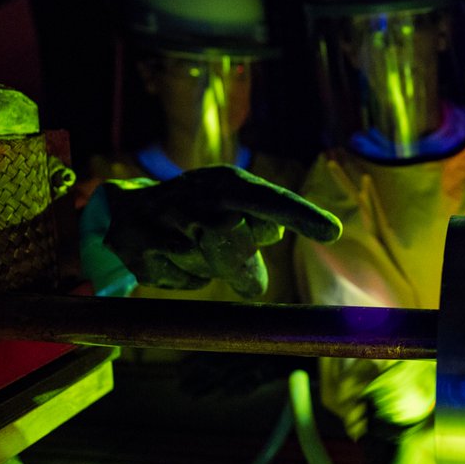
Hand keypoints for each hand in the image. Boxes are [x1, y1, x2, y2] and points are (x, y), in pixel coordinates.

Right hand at [102, 165, 341, 297]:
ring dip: (211, 269)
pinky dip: (185, 278)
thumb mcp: (234, 206)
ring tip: (198, 251)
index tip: (334, 231)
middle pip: (233, 242)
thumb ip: (260, 224)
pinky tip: (172, 259)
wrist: (130, 207)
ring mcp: (164, 219)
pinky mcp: (138, 246)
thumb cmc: (202, 209)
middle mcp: (196, 194)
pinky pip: (179, 280)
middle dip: (242, 268)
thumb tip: (267, 251)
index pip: (270, 199)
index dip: (301, 215)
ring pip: (204, 265)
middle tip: (250, 281)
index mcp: (228, 182)